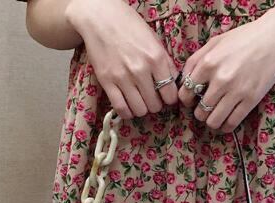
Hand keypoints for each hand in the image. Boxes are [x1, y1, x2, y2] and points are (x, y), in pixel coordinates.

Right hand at [65, 0, 178, 119]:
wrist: (101, 19)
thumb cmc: (129, 26)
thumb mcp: (154, 40)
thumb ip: (165, 62)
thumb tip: (173, 82)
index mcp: (156, 58)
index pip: (170, 93)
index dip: (169, 99)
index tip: (165, 97)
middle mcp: (141, 71)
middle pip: (155, 105)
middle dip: (155, 105)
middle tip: (151, 99)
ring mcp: (123, 78)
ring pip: (139, 110)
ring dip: (141, 110)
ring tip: (139, 103)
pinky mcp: (107, 83)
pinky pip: (120, 108)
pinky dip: (127, 113)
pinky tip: (128, 109)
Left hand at [177, 11, 274, 132]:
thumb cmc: (242, 39)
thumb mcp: (213, 43)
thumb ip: (195, 61)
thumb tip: (182, 82)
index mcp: (207, 64)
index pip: (185, 94)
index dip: (186, 101)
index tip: (192, 100)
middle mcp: (220, 79)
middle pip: (199, 111)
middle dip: (200, 112)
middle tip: (206, 108)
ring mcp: (236, 91)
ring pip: (213, 121)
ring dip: (211, 121)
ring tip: (215, 115)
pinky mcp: (251, 99)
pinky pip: (231, 123)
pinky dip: (225, 127)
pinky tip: (225, 123)